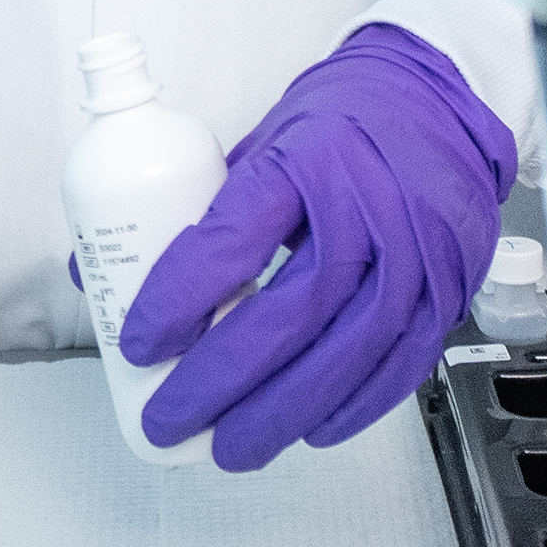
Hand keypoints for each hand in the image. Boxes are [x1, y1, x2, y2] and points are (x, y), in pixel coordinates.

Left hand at [117, 26, 515, 469]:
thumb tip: (97, 270)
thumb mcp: (265, 139)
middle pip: (288, 313)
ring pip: (345, 352)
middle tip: (169, 418)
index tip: (137, 342)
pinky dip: (352, 407)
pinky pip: (401, 364)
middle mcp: (368, 207)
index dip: (178, 300)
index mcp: (308, 158)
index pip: (233, 240)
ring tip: (228, 447)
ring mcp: (418, 253)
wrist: (443, 100)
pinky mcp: (449, 289)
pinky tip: (310, 430)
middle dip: (219, 381)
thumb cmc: (343, 122)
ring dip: (280, 413)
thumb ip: (197, 208)